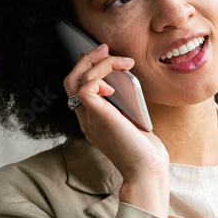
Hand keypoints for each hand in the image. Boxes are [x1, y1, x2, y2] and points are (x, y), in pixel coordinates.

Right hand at [63, 44, 168, 215]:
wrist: (147, 170)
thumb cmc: (145, 150)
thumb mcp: (133, 119)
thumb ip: (125, 102)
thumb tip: (126, 77)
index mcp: (93, 119)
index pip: (78, 87)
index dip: (87, 67)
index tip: (105, 55)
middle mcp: (86, 118)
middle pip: (71, 79)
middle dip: (86, 58)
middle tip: (105, 47)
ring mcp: (89, 119)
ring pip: (76, 80)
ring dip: (99, 63)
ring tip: (122, 60)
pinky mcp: (98, 118)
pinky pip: (86, 88)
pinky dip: (98, 78)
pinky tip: (114, 83)